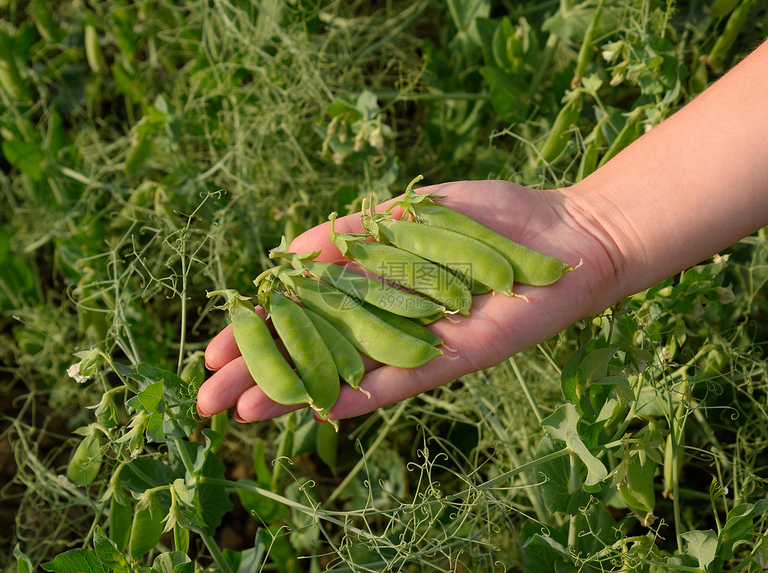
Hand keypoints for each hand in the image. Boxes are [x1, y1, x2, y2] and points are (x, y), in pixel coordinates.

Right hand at [196, 179, 619, 421]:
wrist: (563, 236)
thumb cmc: (491, 219)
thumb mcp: (409, 211)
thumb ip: (351, 234)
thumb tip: (290, 253)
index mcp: (373, 286)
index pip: (301, 316)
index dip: (256, 334)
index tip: (212, 352)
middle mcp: (387, 322)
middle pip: (311, 351)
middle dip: (258, 373)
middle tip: (204, 401)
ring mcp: (415, 344)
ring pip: (343, 374)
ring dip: (292, 393)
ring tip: (240, 413)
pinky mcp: (449, 358)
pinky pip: (395, 382)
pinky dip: (354, 395)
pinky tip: (312, 408)